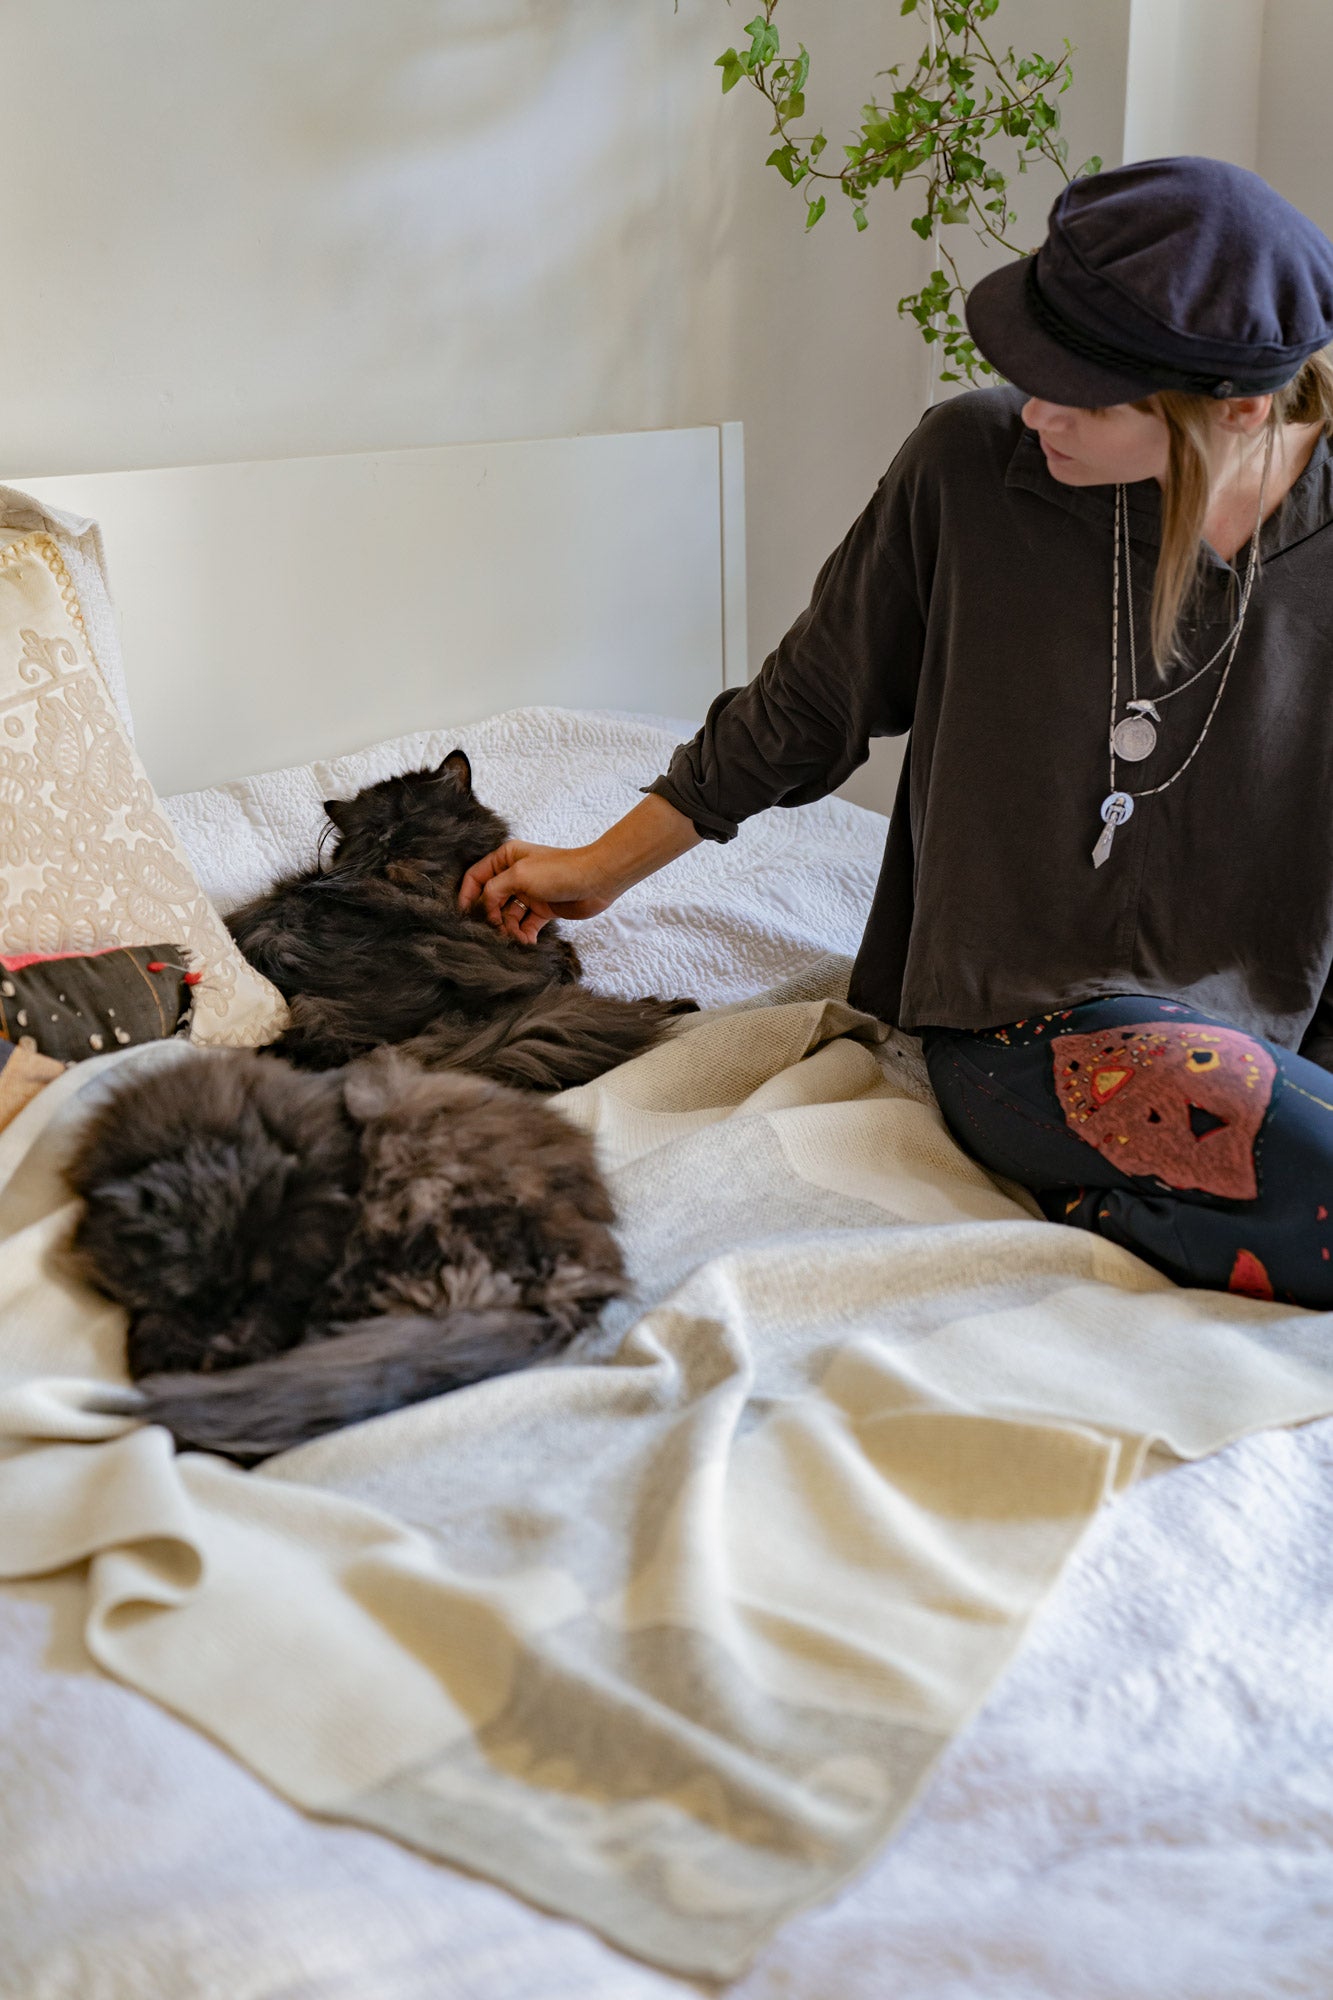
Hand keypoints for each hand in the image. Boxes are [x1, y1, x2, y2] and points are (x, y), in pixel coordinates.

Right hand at [458, 840, 618, 941]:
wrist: (597, 881)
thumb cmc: (559, 871)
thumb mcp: (519, 875)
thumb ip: (494, 889)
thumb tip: (484, 907)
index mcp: (506, 858)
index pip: (476, 876)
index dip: (467, 895)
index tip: (463, 915)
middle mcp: (515, 874)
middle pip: (490, 899)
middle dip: (490, 917)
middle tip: (492, 932)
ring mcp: (529, 892)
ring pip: (507, 915)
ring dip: (508, 930)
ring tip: (513, 940)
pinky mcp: (542, 909)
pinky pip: (525, 925)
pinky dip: (523, 935)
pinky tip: (527, 943)